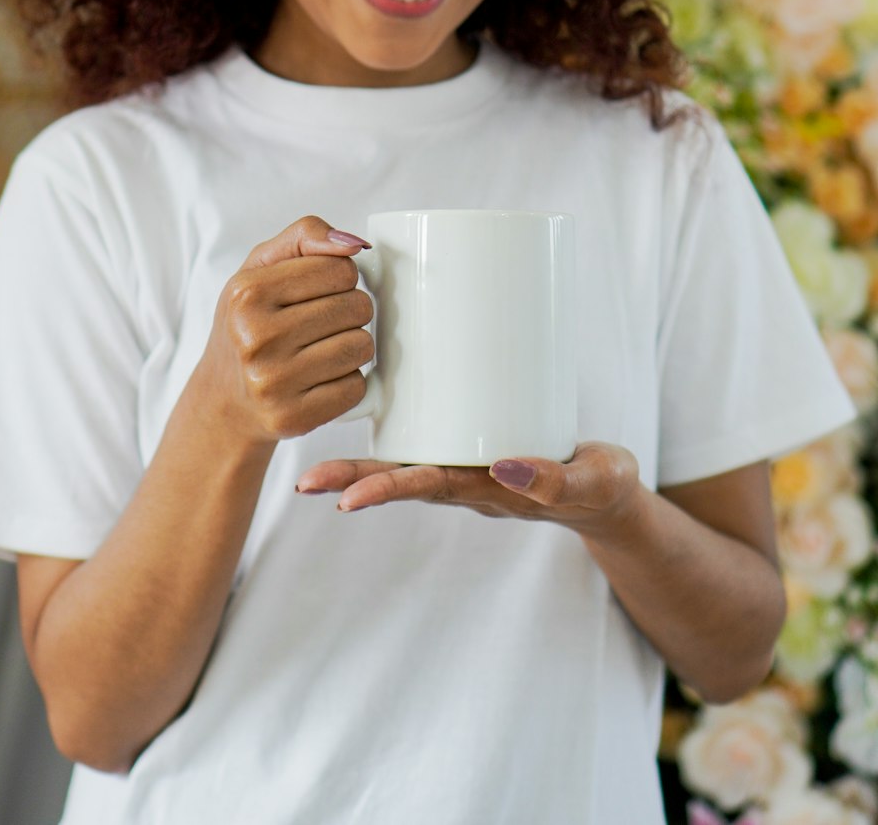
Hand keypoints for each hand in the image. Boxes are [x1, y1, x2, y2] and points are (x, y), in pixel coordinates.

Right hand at [197, 217, 375, 448]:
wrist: (224, 399)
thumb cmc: (248, 323)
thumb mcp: (260, 267)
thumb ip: (304, 236)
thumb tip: (354, 244)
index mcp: (248, 293)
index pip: (341, 269)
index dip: (341, 277)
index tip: (320, 291)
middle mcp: (257, 338)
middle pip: (357, 307)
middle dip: (350, 311)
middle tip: (322, 323)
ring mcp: (273, 383)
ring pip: (361, 347)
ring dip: (352, 346)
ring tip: (322, 349)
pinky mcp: (292, 418)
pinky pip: (356, 388)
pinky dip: (348, 382)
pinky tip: (321, 378)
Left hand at [295, 441, 640, 538]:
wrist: (607, 493)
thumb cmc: (600, 486)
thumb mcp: (592, 483)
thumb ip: (556, 480)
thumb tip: (504, 465)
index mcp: (491, 491)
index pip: (431, 487)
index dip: (389, 488)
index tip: (350, 499)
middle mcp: (468, 482)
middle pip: (403, 481)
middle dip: (355, 481)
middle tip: (306, 484)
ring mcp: (465, 467)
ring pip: (405, 465)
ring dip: (358, 468)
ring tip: (310, 472)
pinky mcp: (471, 444)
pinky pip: (423, 444)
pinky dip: (388, 438)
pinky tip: (359, 413)